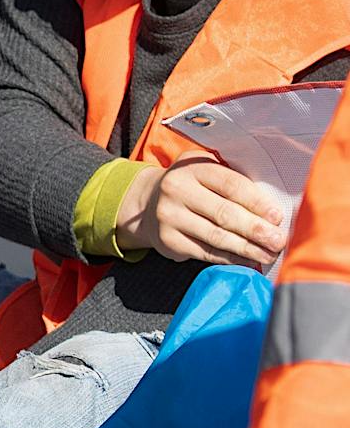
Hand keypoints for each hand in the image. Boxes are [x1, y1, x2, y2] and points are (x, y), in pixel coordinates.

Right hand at [114, 157, 289, 267]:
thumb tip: (272, 210)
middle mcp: (176, 189)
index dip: (256, 202)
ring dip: (247, 248)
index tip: (277, 217)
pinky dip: (231, 258)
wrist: (148, 202)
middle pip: (224, 213)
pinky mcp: (168, 240)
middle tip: (279, 241)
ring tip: (269, 254)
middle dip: (256, 229)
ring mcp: (169, 216)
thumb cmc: (193, 186)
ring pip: (216, 236)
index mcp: (192, 167)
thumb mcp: (207, 171)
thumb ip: (234, 181)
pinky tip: (249, 260)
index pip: (230, 185)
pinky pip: (206, 252)